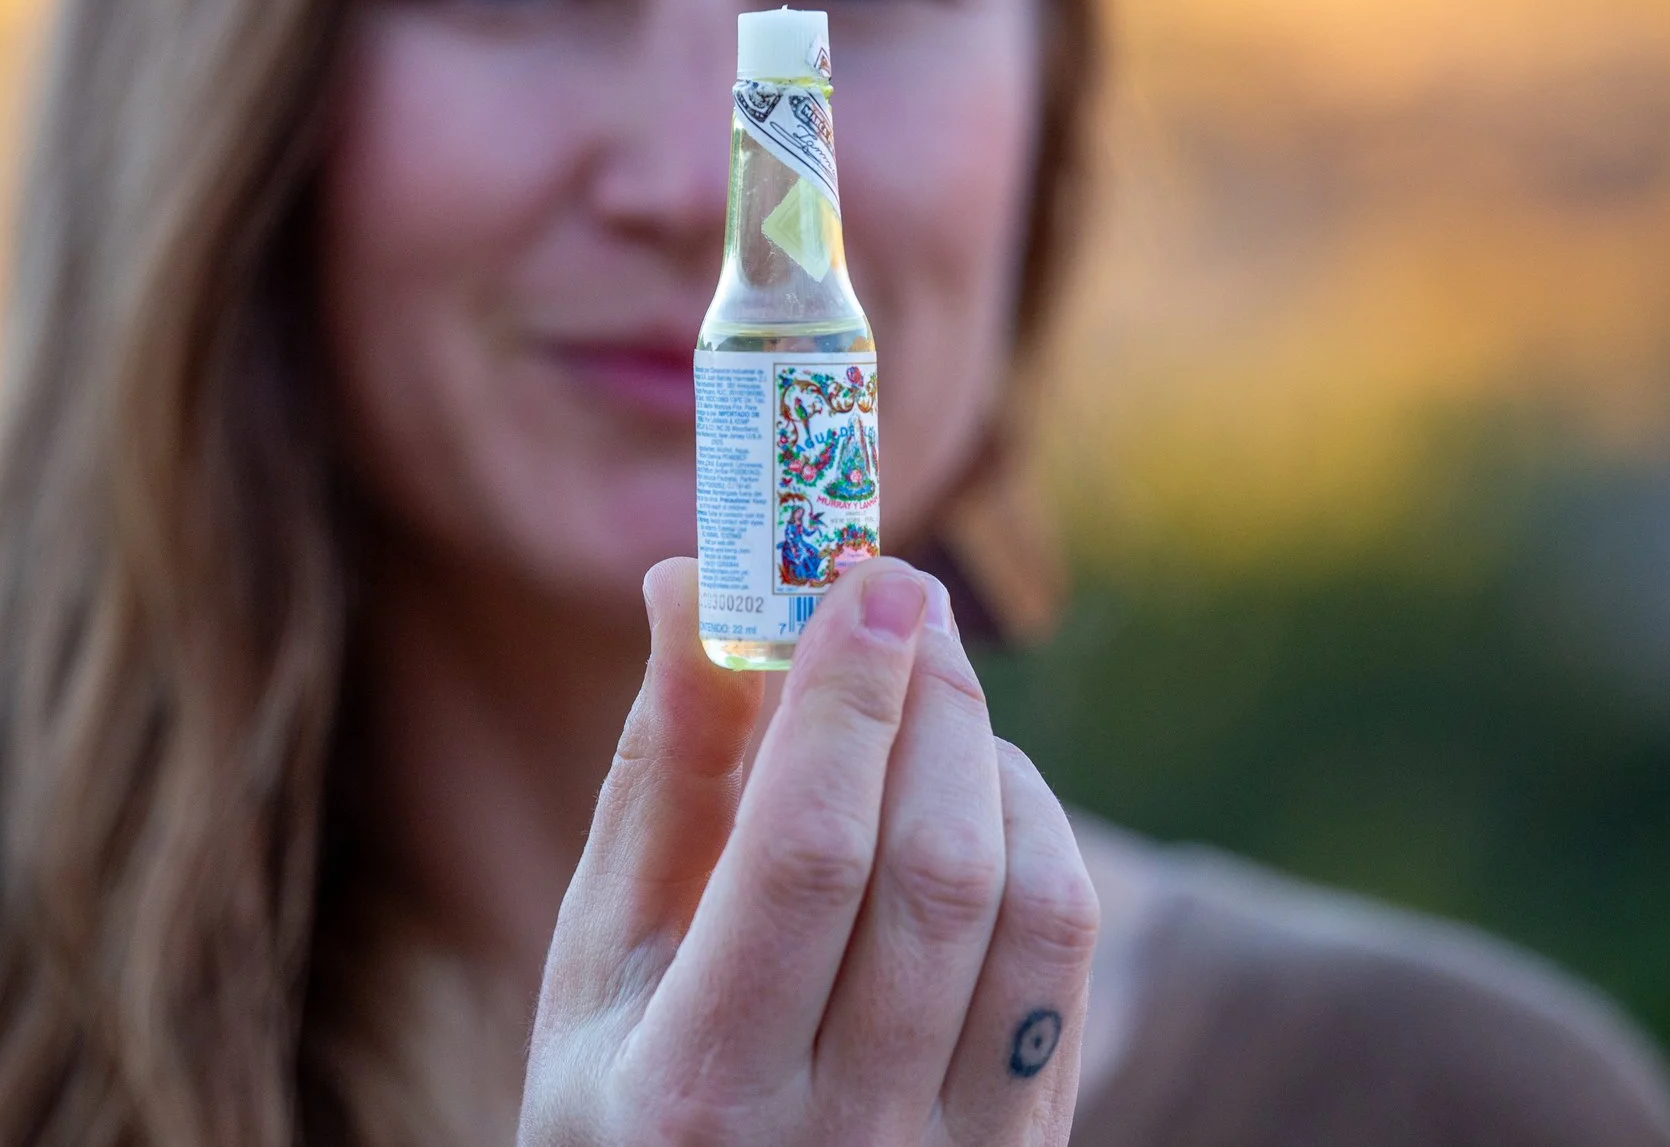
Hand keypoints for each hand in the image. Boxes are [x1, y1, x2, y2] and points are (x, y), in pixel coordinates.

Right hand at [520, 557, 1099, 1145]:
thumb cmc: (632, 1099)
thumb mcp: (601, 967)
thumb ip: (656, 781)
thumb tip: (691, 584)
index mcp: (695, 1090)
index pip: (803, 855)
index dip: (843, 698)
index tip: (860, 579)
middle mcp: (837, 1140)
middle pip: (934, 866)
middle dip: (928, 698)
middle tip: (902, 595)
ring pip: (1029, 905)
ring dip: (988, 760)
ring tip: (927, 700)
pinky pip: (1069, 962)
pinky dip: (1036, 836)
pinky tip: (975, 798)